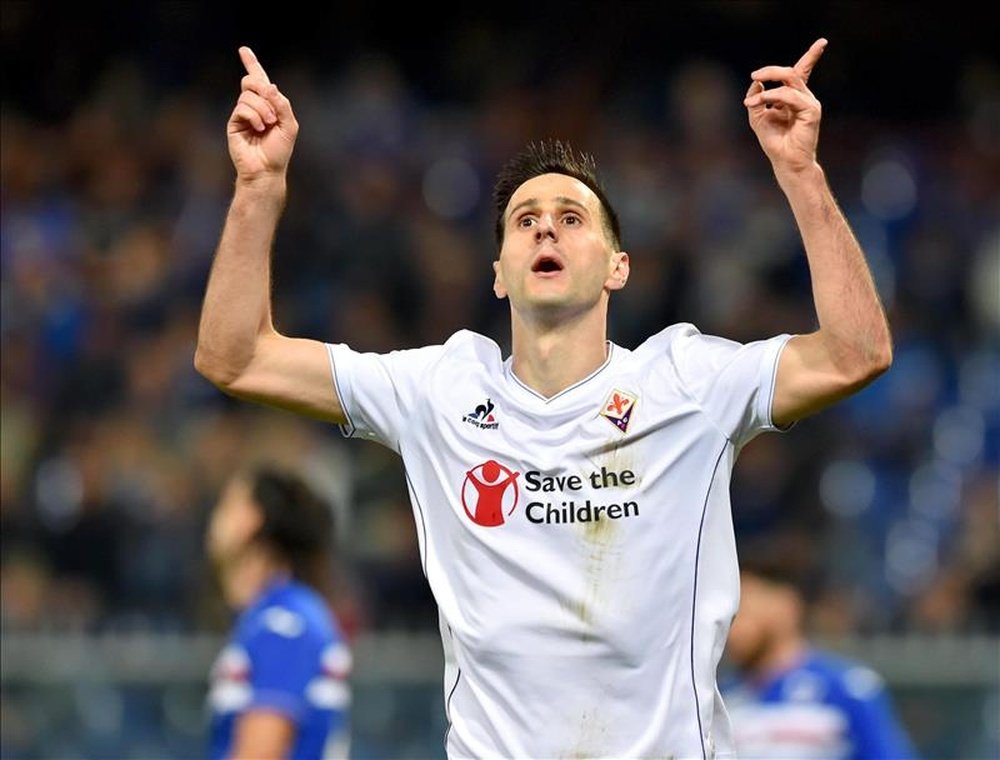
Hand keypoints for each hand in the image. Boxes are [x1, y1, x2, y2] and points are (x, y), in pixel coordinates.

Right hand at [227, 46, 298, 181]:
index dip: (251, 64)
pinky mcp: (234, 122)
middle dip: (262, 89)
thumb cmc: (279, 150)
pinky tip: (259, 128)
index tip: (243, 50)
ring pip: (248, 95)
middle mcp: (254, 106)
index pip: (259, 80)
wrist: (266, 170)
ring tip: (268, 125)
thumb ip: (282, 104)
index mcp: (268, 105)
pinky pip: (242, 108)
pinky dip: (254, 116)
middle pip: (252, 82)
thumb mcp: (289, 125)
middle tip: (273, 112)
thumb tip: (270, 85)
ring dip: (263, 109)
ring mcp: (243, 114)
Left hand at [744, 39, 826, 174]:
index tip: (823, 42)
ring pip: (790, 82)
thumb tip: (756, 82)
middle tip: (754, 75)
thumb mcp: (758, 117)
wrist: (785, 162)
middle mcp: (804, 98)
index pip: (803, 72)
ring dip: (767, 88)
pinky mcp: (811, 111)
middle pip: (792, 73)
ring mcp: (810, 103)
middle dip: (772, 71)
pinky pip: (790, 96)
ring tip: (751, 102)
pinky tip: (760, 102)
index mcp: (794, 98)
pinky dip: (773, 96)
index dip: (812, 56)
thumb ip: (757, 98)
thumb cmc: (774, 141)